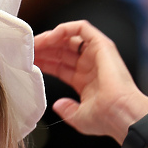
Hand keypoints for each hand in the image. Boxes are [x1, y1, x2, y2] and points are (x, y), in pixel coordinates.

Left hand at [33, 20, 147, 143]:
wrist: (122, 114)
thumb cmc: (107, 119)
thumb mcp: (79, 117)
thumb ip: (67, 110)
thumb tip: (57, 105)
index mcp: (85, 80)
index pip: (59, 65)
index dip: (43, 62)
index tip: (27, 62)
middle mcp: (90, 65)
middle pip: (60, 51)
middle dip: (42, 49)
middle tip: (25, 51)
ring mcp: (96, 55)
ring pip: (68, 38)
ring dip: (49, 38)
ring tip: (34, 44)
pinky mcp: (102, 45)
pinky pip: (81, 28)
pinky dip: (64, 29)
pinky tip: (50, 37)